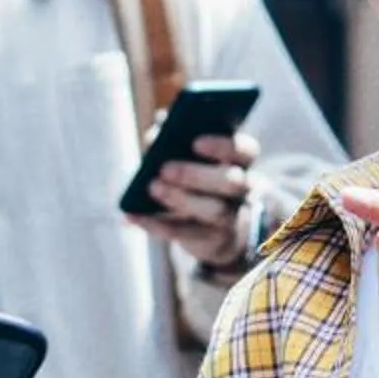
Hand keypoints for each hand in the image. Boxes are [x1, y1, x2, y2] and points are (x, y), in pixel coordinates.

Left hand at [126, 129, 264, 271]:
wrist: (214, 231)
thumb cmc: (196, 181)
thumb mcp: (190, 159)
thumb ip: (174, 142)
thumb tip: (154, 136)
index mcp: (239, 162)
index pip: (244, 151)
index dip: (222, 146)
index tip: (195, 142)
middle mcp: (242, 191)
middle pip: (232, 182)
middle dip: (198, 175)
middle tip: (165, 169)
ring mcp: (230, 218)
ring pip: (214, 210)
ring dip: (180, 198)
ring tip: (153, 187)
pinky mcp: (212, 242)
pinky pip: (185, 234)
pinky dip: (156, 224)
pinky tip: (134, 216)